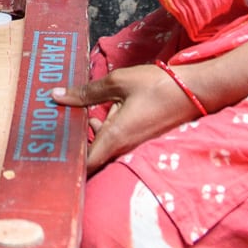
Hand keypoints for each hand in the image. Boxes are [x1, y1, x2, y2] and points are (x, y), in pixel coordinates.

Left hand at [53, 64, 201, 169]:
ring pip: (104, 145)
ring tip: (73, 110)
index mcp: (116, 137)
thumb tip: (56, 96)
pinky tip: (98, 109)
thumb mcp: (118, 82)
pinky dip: (104, 127)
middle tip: (56, 123)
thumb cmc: (158, 86)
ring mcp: (134, 144)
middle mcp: (124, 147)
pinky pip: (116, 138)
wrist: (196, 91)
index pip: (86, 164)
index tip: (52, 150)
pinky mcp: (140, 138)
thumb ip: (87, 92)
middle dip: (75, 142)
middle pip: (92, 154)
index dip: (68, 162)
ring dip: (89, 132)